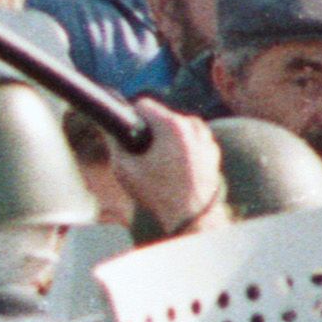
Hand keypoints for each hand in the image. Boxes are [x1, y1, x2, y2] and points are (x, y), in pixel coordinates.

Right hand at [108, 99, 227, 236]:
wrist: (193, 216)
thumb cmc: (158, 193)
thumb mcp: (124, 168)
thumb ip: (113, 143)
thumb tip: (109, 129)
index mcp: (172, 125)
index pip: (143, 105)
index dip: (130, 118)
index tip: (127, 134)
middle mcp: (193, 125)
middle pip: (161, 116)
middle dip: (150, 131)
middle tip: (142, 155)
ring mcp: (206, 137)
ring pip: (177, 127)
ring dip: (166, 139)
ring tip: (160, 165)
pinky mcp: (213, 149)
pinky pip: (190, 140)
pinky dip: (181, 149)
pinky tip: (175, 169)